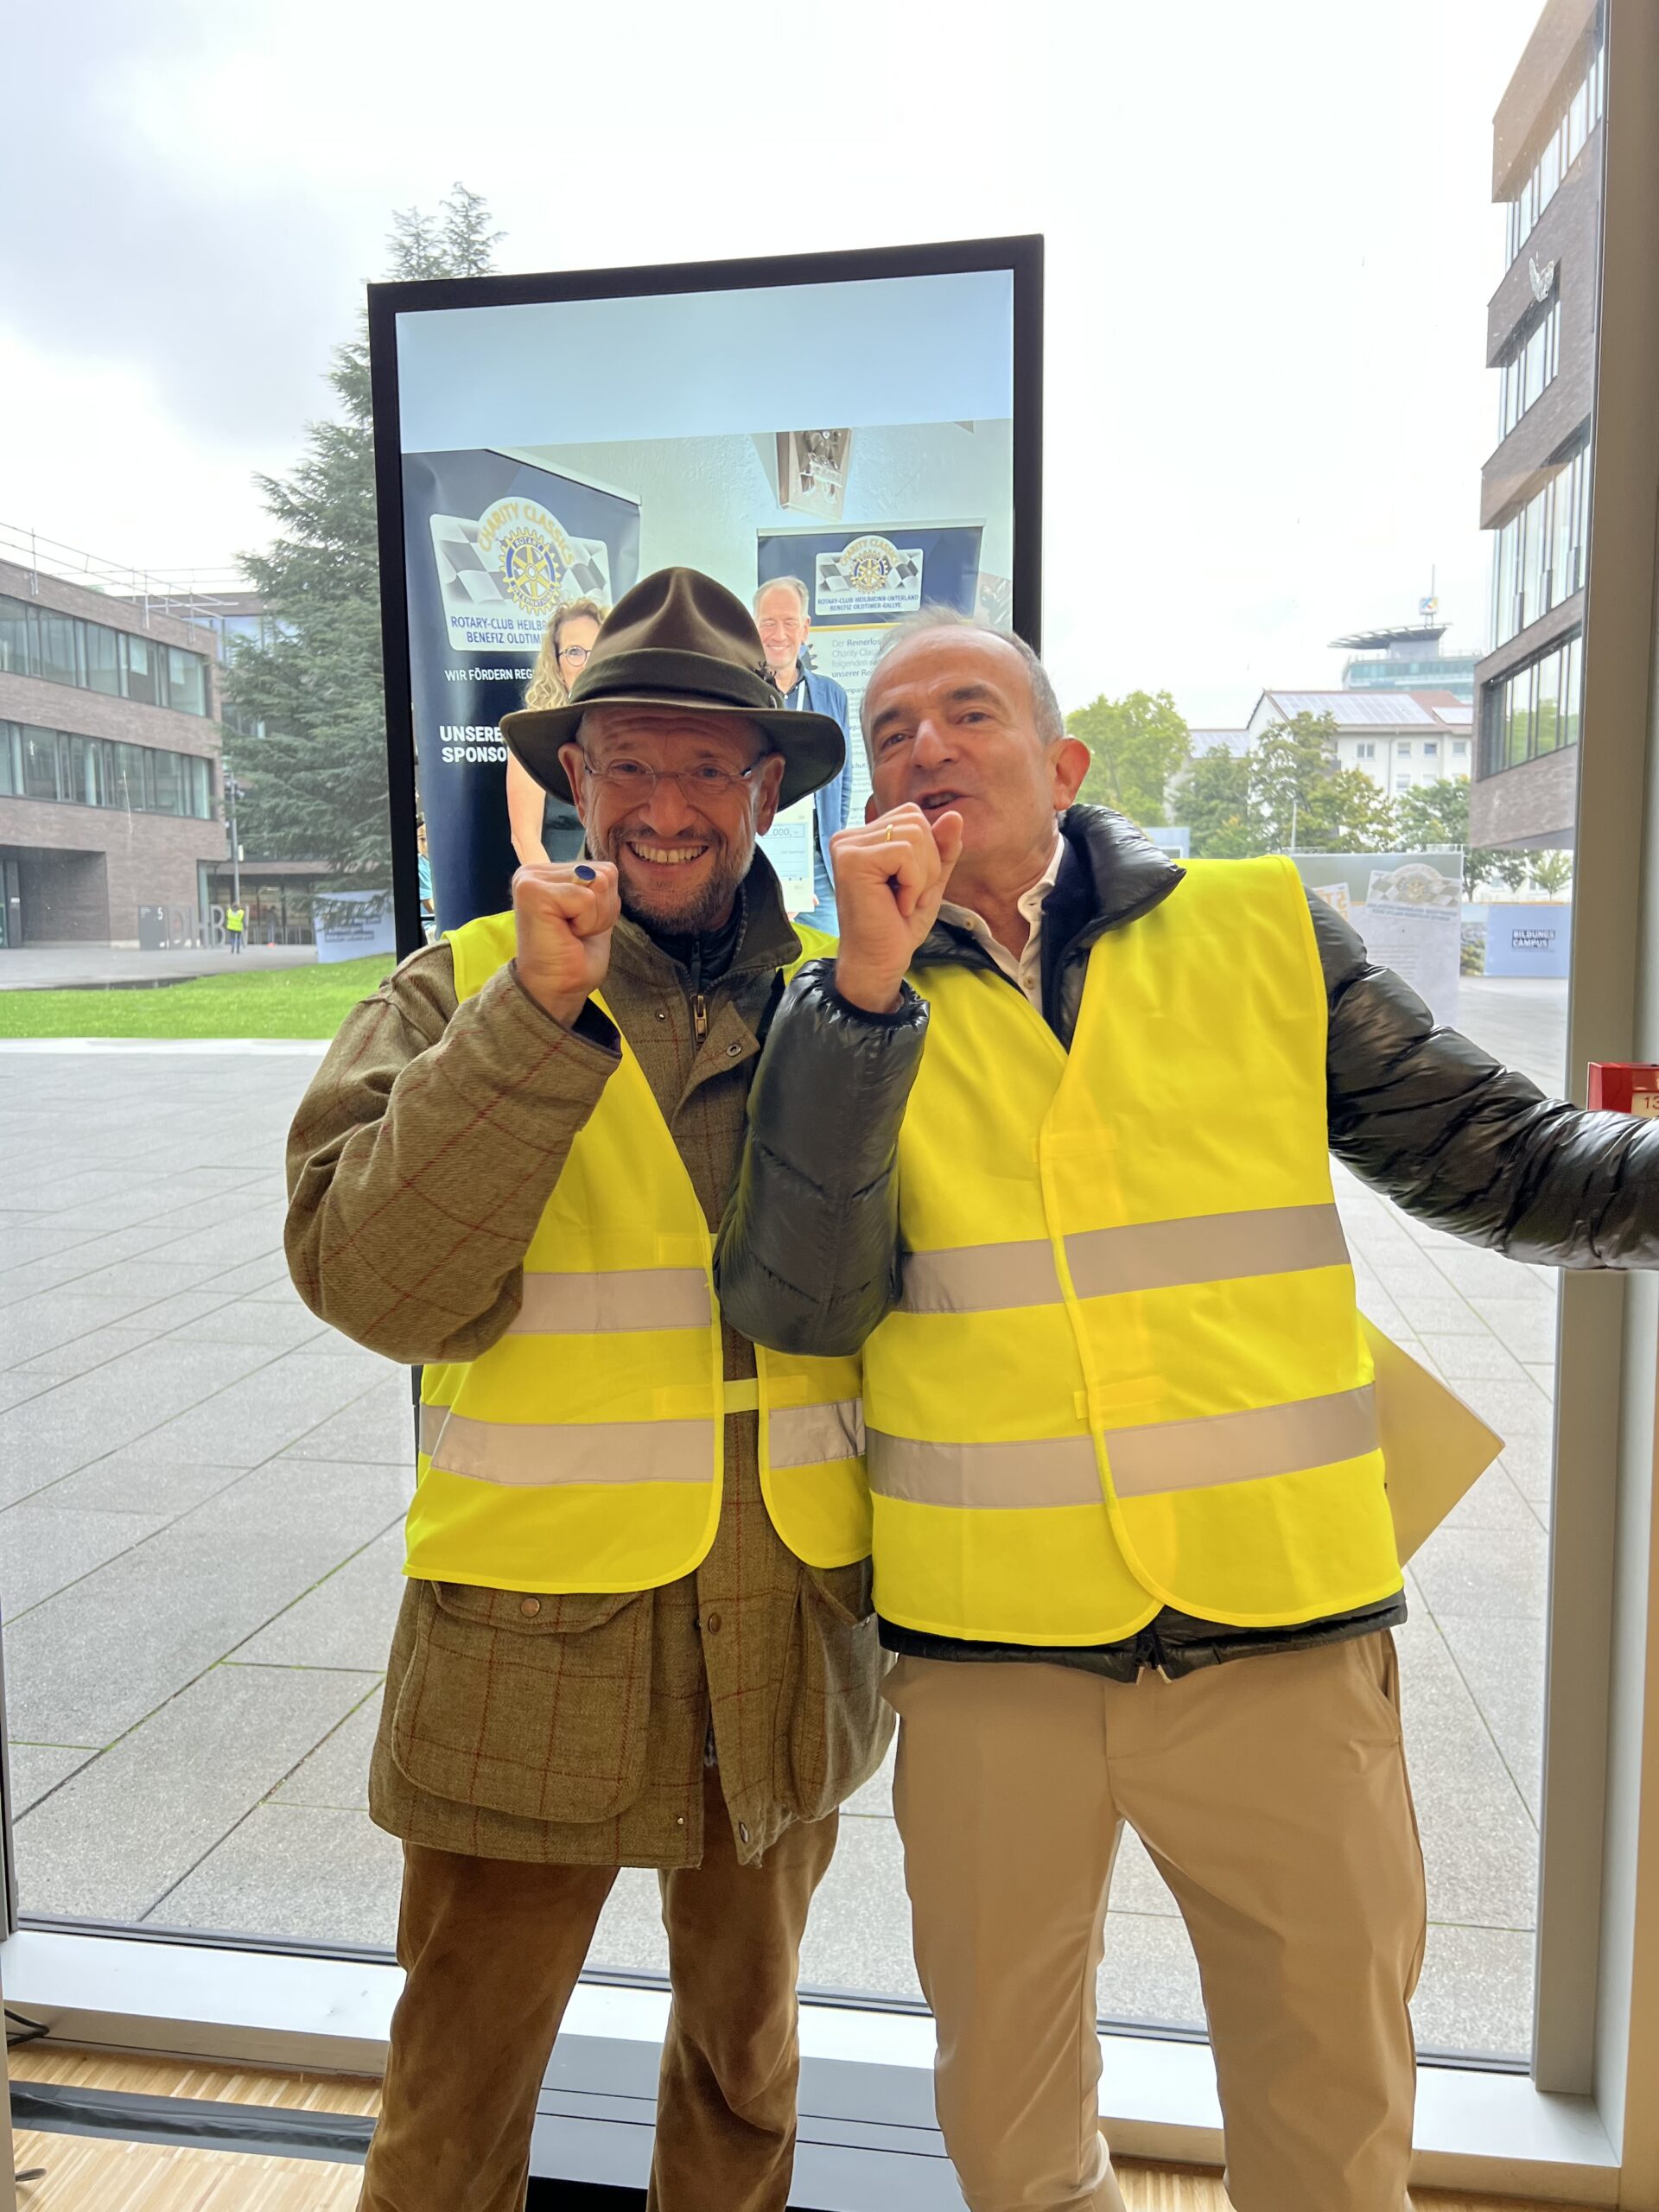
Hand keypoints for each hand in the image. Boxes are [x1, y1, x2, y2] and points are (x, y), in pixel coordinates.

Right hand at [511, 862, 619, 1026]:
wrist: (556, 991)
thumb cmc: (574, 959)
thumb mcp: (594, 913)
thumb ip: (598, 886)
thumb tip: (608, 870)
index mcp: (549, 874)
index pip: (604, 869)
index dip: (606, 905)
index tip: (580, 928)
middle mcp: (535, 871)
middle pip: (604, 873)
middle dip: (602, 910)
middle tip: (576, 933)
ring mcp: (530, 879)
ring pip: (598, 882)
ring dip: (595, 917)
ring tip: (571, 933)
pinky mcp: (532, 892)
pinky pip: (586, 898)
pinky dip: (586, 922)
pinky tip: (567, 934)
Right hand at [831, 805, 962, 1012]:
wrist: (879, 962)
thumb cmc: (898, 925)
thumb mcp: (930, 880)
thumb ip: (942, 848)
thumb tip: (955, 815)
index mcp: (864, 837)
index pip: (913, 816)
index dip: (928, 852)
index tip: (910, 887)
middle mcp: (849, 837)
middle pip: (916, 821)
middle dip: (928, 864)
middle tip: (908, 897)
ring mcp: (847, 847)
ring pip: (914, 835)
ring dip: (921, 876)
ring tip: (903, 901)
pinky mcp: (852, 860)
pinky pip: (905, 852)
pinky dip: (913, 883)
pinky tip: (898, 904)